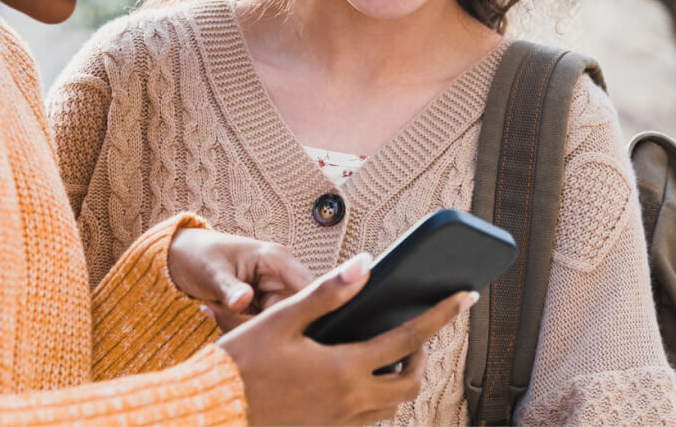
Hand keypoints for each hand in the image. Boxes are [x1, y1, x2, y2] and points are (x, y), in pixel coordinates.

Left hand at [168, 227, 314, 331]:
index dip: (308, 309)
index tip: (287, 330)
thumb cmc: (199, 256)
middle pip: (293, 313)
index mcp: (277, 260)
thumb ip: (229, 289)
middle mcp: (282, 277)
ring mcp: (273, 294)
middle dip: (263, 325)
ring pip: (277, 324)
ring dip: (249, 327)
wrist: (183, 260)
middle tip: (230, 320)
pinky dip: (244, 329)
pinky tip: (223, 317)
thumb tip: (243, 301)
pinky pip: (263, 327)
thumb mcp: (212, 272)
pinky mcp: (263, 307)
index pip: (310, 287)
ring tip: (219, 312)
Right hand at [218, 253, 476, 425]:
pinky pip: (368, 420)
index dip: (441, 315)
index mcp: (343, 368)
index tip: (465, 295)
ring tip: (390, 353)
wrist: (209, 414)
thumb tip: (366, 265)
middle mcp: (350, 401)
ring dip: (400, 379)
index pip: (409, 338)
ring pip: (392, 405)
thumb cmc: (239, 365)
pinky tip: (358, 379)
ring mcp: (339, 423)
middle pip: (411, 381)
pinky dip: (376, 399)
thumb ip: (327, 293)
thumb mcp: (281, 320)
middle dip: (422, 356)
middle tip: (416, 333)